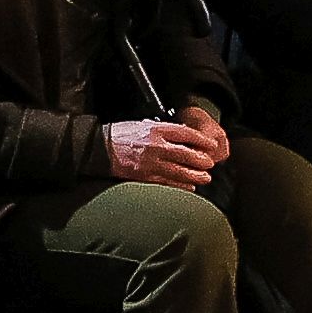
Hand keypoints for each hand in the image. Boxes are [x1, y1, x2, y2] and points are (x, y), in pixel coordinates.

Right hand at [103, 117, 225, 190]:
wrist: (100, 148)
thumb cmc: (122, 135)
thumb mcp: (144, 125)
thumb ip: (164, 131)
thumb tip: (184, 137)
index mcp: (156, 130)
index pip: (185, 133)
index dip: (201, 140)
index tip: (211, 145)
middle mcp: (155, 146)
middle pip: (185, 154)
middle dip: (201, 160)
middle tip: (210, 164)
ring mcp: (149, 163)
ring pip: (178, 171)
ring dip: (194, 176)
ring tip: (205, 178)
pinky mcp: (143, 177)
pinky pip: (166, 183)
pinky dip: (179, 186)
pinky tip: (189, 187)